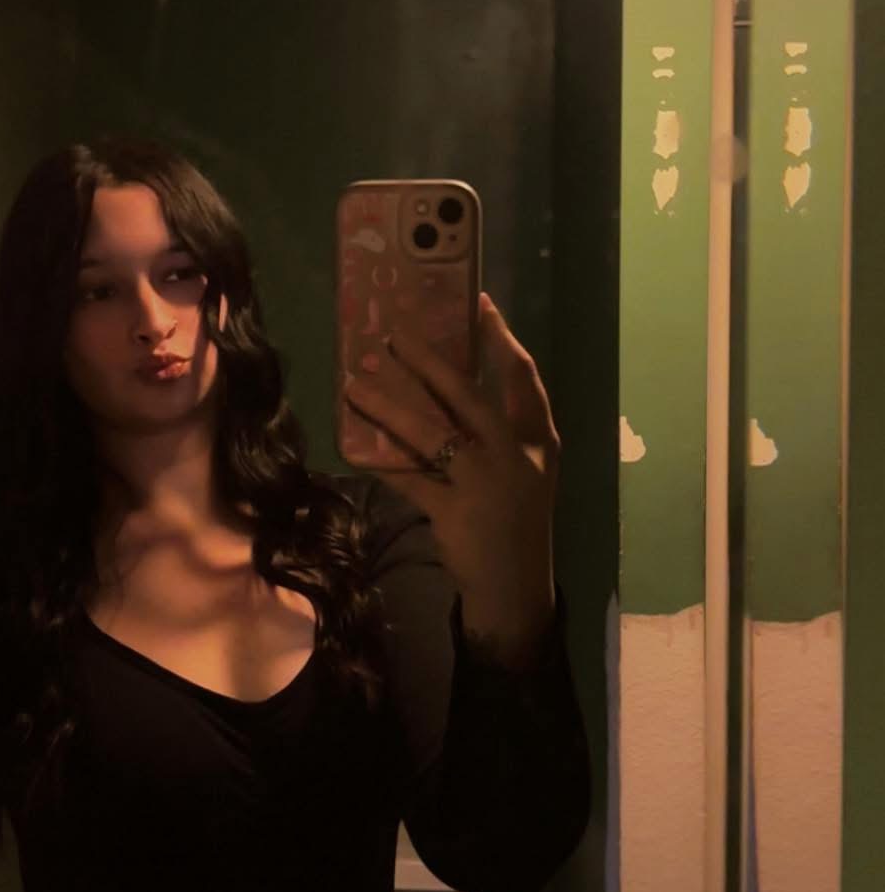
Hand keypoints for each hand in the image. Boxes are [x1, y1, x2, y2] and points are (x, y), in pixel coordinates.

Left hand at [343, 292, 559, 667]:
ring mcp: (484, 483)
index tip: (480, 303)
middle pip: (467, 396)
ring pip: (428, 432)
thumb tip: (447, 381)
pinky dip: (378, 462)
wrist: (516, 587)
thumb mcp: (527, 471)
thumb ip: (499, 430)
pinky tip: (351, 446)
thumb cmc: (516, 520)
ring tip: (354, 384)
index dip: (502, 339)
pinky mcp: (453, 511)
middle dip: (428, 362)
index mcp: (539, 441)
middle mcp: (514, 456)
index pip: (524, 379)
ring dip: (387, 404)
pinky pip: (407, 478)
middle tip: (393, 336)